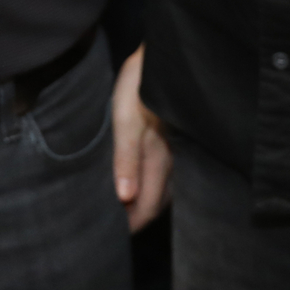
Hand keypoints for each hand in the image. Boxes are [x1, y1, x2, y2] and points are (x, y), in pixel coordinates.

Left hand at [110, 45, 171, 231]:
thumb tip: (124, 197)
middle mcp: (171, 158)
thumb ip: (127, 158)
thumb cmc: (139, 83)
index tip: (113, 237)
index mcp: (159, 158)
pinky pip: (167, 168)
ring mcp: (176, 146)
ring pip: (164, 186)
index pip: (148, 206)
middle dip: (139, 216)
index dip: (132, 224)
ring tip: (126, 208)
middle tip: (116, 228)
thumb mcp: (126, 118)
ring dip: (147, 199)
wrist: (166, 52)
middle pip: (157, 200)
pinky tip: (143, 179)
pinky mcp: (175, 134)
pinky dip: (154, 181)